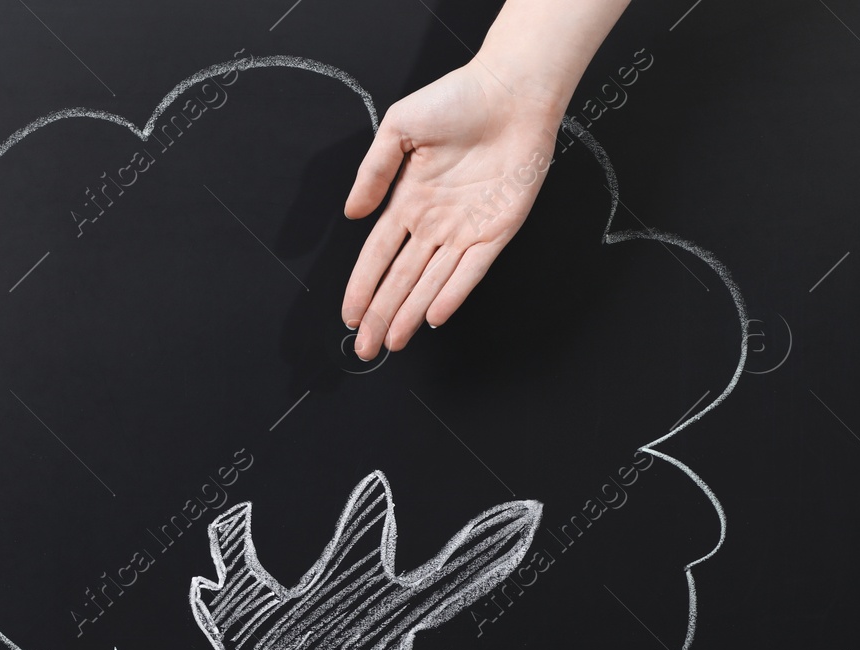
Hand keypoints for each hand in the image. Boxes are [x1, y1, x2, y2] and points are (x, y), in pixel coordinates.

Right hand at [342, 62, 562, 356]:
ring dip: (411, 314)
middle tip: (365, 348)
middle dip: (381, 315)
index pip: (378, 256)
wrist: (510, 91)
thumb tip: (351, 215)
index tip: (349, 316)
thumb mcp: (398, 127)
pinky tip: (434, 317)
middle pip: (401, 279)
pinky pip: (472, 271)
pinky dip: (453, 294)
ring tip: (393, 343)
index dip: (362, 287)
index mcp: (408, 201)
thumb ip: (372, 173)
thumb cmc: (457, 98)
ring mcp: (466, 229)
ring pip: (431, 283)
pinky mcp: (497, 230)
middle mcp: (435, 222)